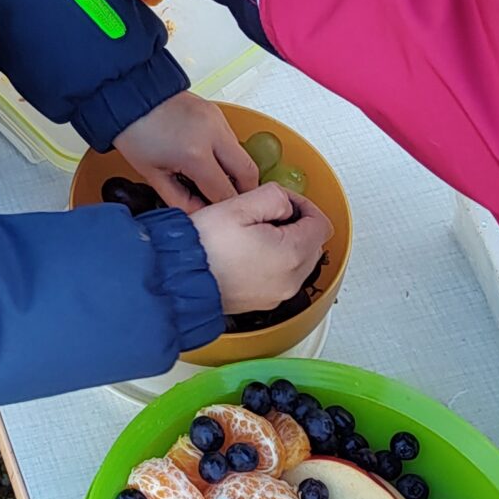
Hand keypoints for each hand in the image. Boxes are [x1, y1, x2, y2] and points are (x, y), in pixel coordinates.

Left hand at [114, 92, 260, 207]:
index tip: (220, 214)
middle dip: (244, 191)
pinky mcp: (216, 112)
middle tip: (231, 202)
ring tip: (215, 181)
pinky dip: (227, 154)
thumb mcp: (153, 176)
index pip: (225, 191)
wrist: (127, 97)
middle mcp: (213, 134)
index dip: (224, 208)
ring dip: (235, 171)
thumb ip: (180, 201)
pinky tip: (210, 161)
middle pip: (249, 172)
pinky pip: (232, 139)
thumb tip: (200, 213)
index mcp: (195, 154)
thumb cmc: (134, 132)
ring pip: (242, 154)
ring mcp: (217, 120)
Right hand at [193, 186, 331, 315]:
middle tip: (266, 214)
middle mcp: (290, 280)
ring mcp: (276, 295)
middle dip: (296, 225)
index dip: (304, 205)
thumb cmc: (203, 246)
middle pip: (313, 245)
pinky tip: (246, 253)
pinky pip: (280, 278)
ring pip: (298, 263)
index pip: (321, 224)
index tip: (283, 200)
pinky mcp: (262, 302)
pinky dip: (272, 263)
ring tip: (252, 233)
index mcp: (292, 254)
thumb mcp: (238, 205)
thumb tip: (284, 204)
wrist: (177, 279)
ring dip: (285, 245)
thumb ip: (273, 196)